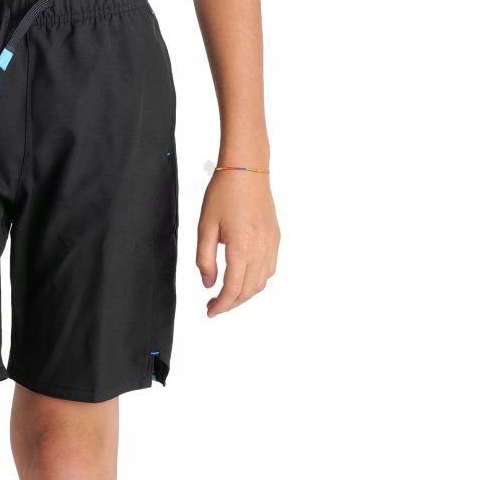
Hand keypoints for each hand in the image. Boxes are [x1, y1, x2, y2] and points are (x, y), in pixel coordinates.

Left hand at [197, 169, 279, 315]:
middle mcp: (261, 249)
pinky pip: (270, 268)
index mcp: (242, 247)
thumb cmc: (223, 193)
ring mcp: (272, 244)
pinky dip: (257, 280)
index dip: (221, 305)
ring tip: (227, 293)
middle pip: (249, 290)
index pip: (233, 289)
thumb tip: (208, 283)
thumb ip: (204, 258)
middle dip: (232, 303)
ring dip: (245, 293)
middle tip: (215, 305)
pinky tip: (244, 276)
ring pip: (262, 282)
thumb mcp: (205, 226)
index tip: (210, 311)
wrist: (247, 168)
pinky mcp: (276, 238)